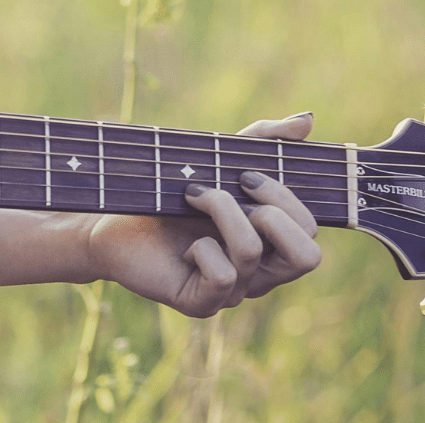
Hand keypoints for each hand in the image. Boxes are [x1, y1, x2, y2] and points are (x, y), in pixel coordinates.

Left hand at [86, 113, 320, 317]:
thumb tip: (307, 121)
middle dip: (273, 210)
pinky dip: (202, 248)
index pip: (311, 232)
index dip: (288, 199)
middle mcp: (260, 273)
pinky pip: (223, 275)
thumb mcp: (221, 159)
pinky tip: (182, 246)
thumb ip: (265, 140)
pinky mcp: (203, 303)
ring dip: (223, 210)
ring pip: (253, 252)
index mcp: (272, 244)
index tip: (247, 174)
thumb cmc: (170, 192)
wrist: (113, 220)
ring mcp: (234, 292)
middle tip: (235, 187)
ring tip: (193, 195)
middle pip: (307, 257)